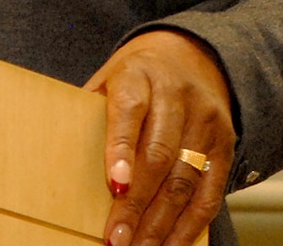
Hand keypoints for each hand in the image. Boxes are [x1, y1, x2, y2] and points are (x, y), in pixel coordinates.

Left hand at [85, 30, 234, 245]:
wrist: (189, 55)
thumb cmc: (134, 78)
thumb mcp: (107, 80)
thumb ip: (91, 115)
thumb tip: (58, 160)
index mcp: (138, 75)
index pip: (129, 112)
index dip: (121, 149)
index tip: (114, 185)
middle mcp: (177, 96)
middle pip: (159, 155)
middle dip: (138, 204)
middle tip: (117, 239)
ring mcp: (205, 120)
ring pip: (185, 180)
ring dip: (161, 224)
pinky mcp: (225, 144)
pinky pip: (210, 193)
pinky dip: (190, 225)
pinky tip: (170, 245)